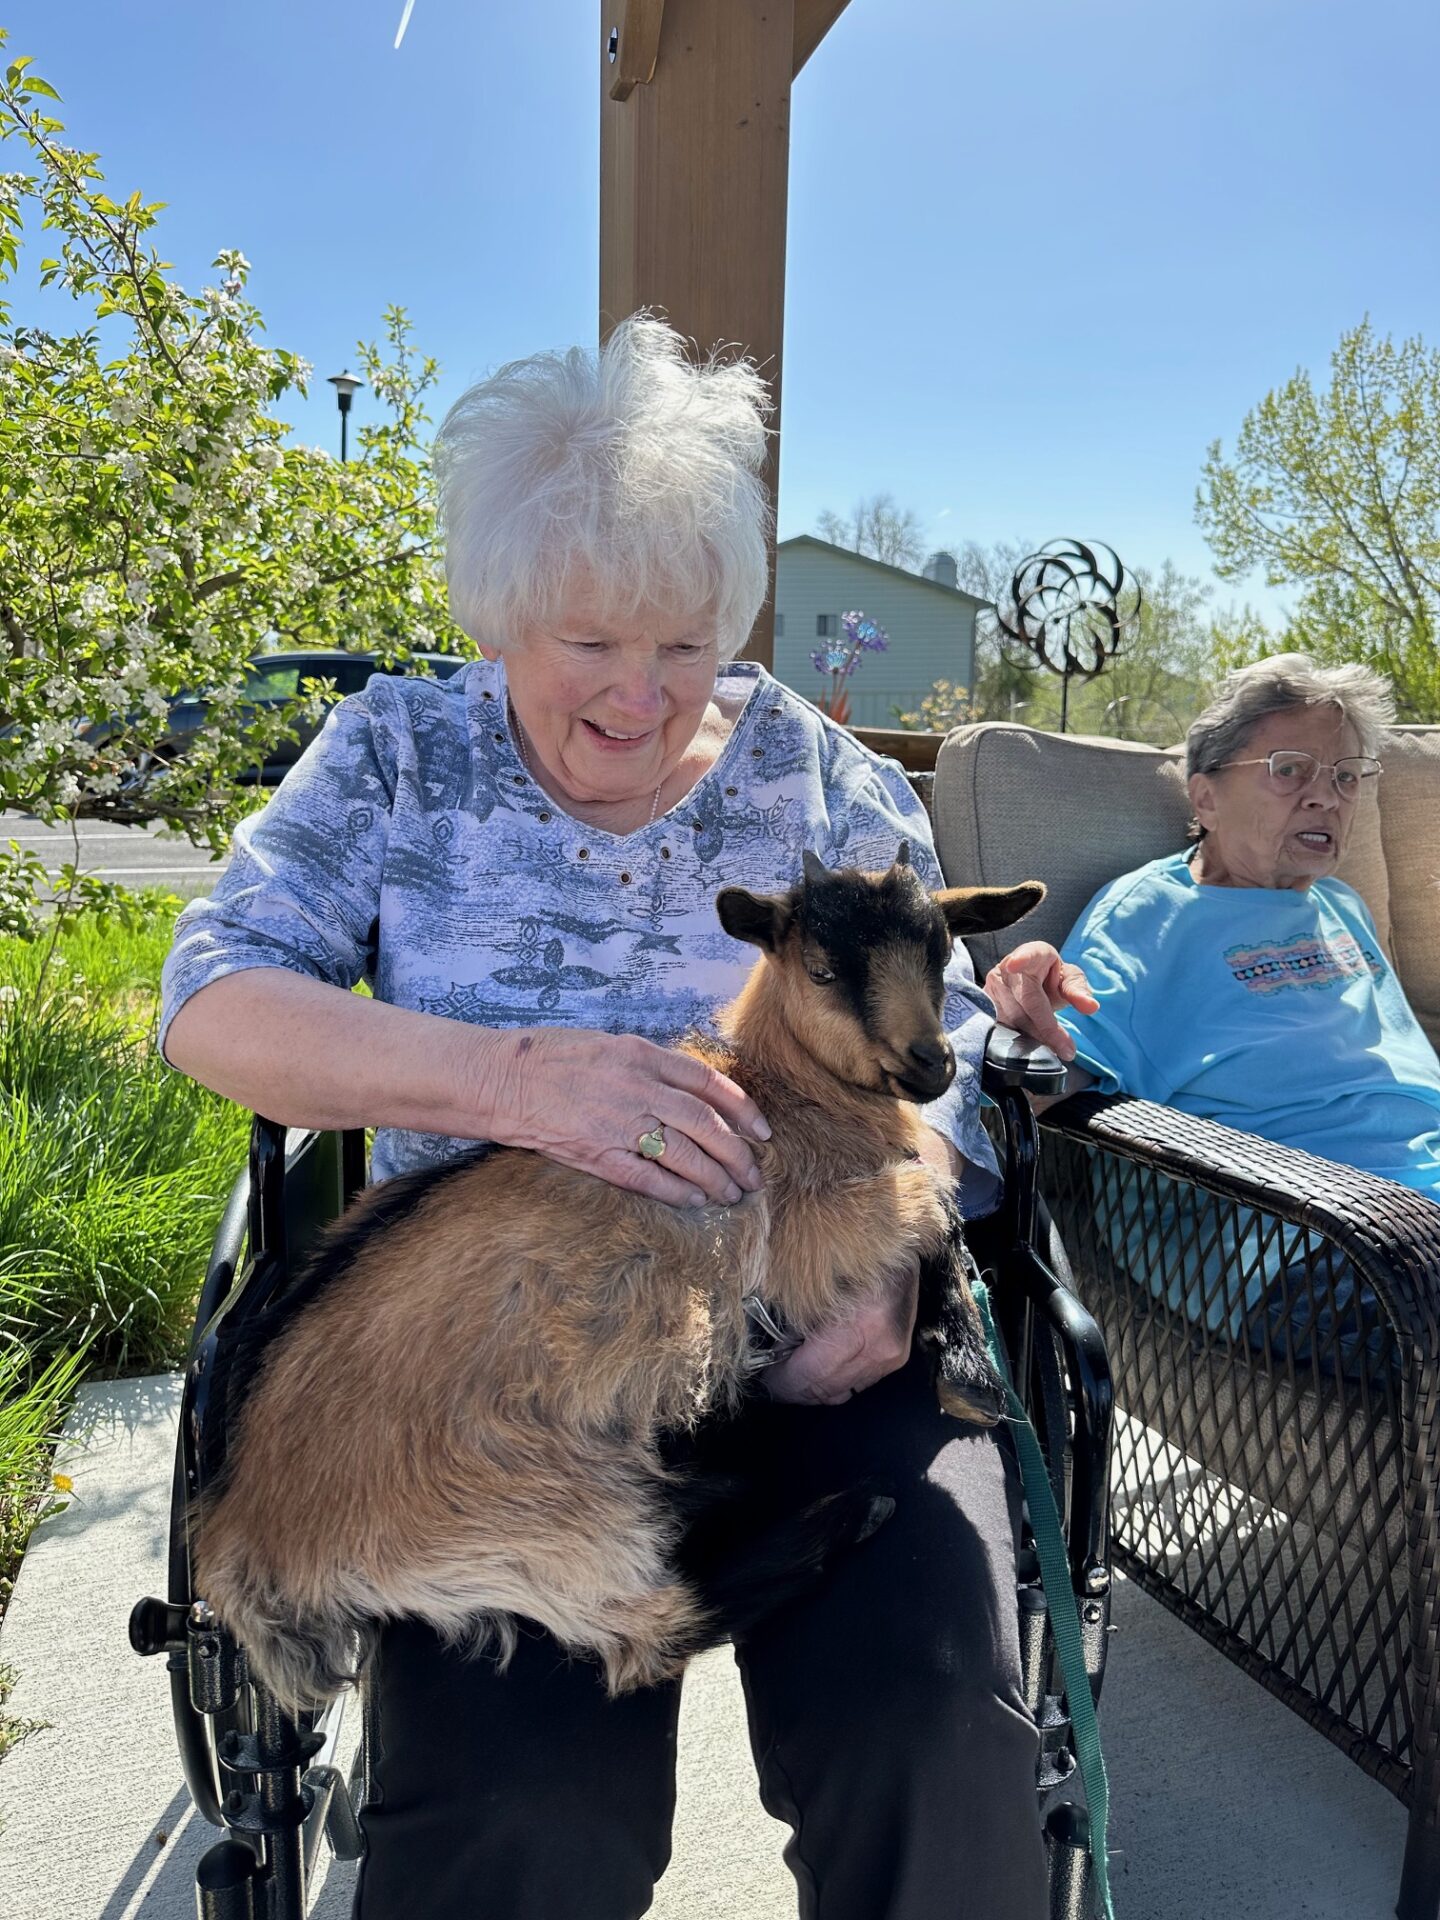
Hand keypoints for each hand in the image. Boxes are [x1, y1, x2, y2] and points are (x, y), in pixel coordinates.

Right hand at [481, 1026, 769, 1209]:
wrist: (500, 1078)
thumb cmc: (549, 1058)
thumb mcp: (607, 1045)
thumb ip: (648, 1066)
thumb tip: (689, 1091)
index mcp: (641, 1056)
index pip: (708, 1083)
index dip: (743, 1109)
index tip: (762, 1131)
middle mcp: (636, 1087)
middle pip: (705, 1124)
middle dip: (736, 1153)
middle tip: (753, 1175)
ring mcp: (617, 1122)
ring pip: (684, 1153)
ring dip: (715, 1177)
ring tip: (732, 1194)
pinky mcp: (596, 1153)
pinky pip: (646, 1178)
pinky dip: (676, 1191)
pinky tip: (696, 1201)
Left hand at [764, 1259, 919, 1405]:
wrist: (901, 1246)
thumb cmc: (852, 1259)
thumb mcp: (814, 1287)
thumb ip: (794, 1328)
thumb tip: (777, 1357)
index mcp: (859, 1327)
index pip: (809, 1374)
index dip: (781, 1382)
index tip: (765, 1379)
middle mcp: (879, 1348)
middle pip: (824, 1389)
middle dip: (794, 1388)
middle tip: (774, 1379)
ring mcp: (891, 1356)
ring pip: (840, 1392)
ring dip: (813, 1388)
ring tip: (792, 1373)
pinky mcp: (896, 1358)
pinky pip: (857, 1384)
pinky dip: (833, 1380)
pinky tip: (818, 1367)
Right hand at [984, 942, 1098, 1061]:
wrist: (1029, 982)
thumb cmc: (1052, 979)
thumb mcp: (1069, 981)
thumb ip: (1079, 992)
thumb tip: (1091, 1007)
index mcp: (1035, 952)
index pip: (1028, 955)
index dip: (1021, 959)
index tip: (1014, 964)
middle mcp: (1008, 965)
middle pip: (1027, 1000)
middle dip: (1047, 1027)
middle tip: (1067, 1049)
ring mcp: (994, 984)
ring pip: (1014, 1017)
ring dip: (1035, 1036)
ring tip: (1054, 1048)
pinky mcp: (985, 1001)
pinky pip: (1001, 1024)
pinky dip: (1018, 1037)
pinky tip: (1031, 1046)